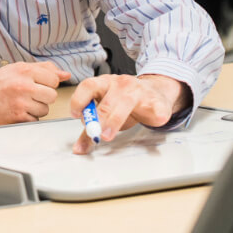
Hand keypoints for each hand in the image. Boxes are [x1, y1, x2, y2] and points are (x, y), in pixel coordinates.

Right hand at [0, 62, 70, 125]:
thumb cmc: (0, 82)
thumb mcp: (20, 68)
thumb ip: (44, 69)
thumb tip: (65, 75)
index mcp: (25, 71)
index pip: (54, 80)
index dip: (47, 83)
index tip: (37, 84)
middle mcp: (24, 86)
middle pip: (52, 95)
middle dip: (44, 97)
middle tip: (31, 94)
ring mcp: (21, 103)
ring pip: (45, 110)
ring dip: (36, 108)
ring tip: (23, 102)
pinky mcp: (18, 117)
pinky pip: (35, 119)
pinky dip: (28, 117)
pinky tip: (18, 110)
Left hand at [69, 74, 189, 153]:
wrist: (155, 92)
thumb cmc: (126, 102)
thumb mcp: (105, 112)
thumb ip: (90, 128)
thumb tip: (78, 149)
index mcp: (104, 83)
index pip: (88, 85)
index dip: (79, 99)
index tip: (75, 114)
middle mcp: (120, 84)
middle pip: (107, 100)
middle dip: (98, 118)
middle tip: (94, 133)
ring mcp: (139, 91)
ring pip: (126, 103)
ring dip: (114, 120)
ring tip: (107, 135)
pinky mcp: (157, 101)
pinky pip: (156, 107)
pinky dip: (155, 115)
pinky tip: (154, 120)